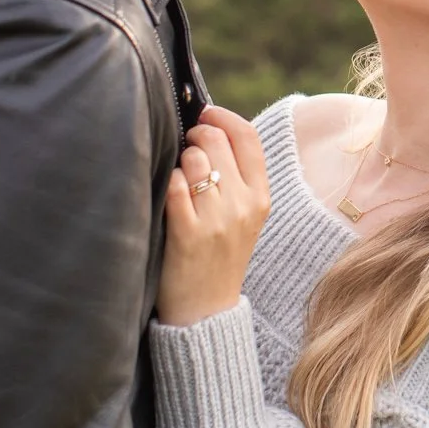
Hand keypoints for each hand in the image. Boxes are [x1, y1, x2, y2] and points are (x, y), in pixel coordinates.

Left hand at [156, 106, 271, 326]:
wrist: (206, 313)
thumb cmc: (218, 257)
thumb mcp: (243, 217)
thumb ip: (236, 177)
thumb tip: (210, 129)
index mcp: (261, 198)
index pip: (248, 138)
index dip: (223, 117)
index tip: (205, 114)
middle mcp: (244, 206)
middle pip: (217, 141)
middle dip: (195, 135)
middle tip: (184, 148)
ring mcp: (217, 221)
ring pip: (194, 161)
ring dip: (179, 162)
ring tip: (178, 179)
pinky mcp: (188, 235)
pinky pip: (175, 187)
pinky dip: (168, 183)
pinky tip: (167, 194)